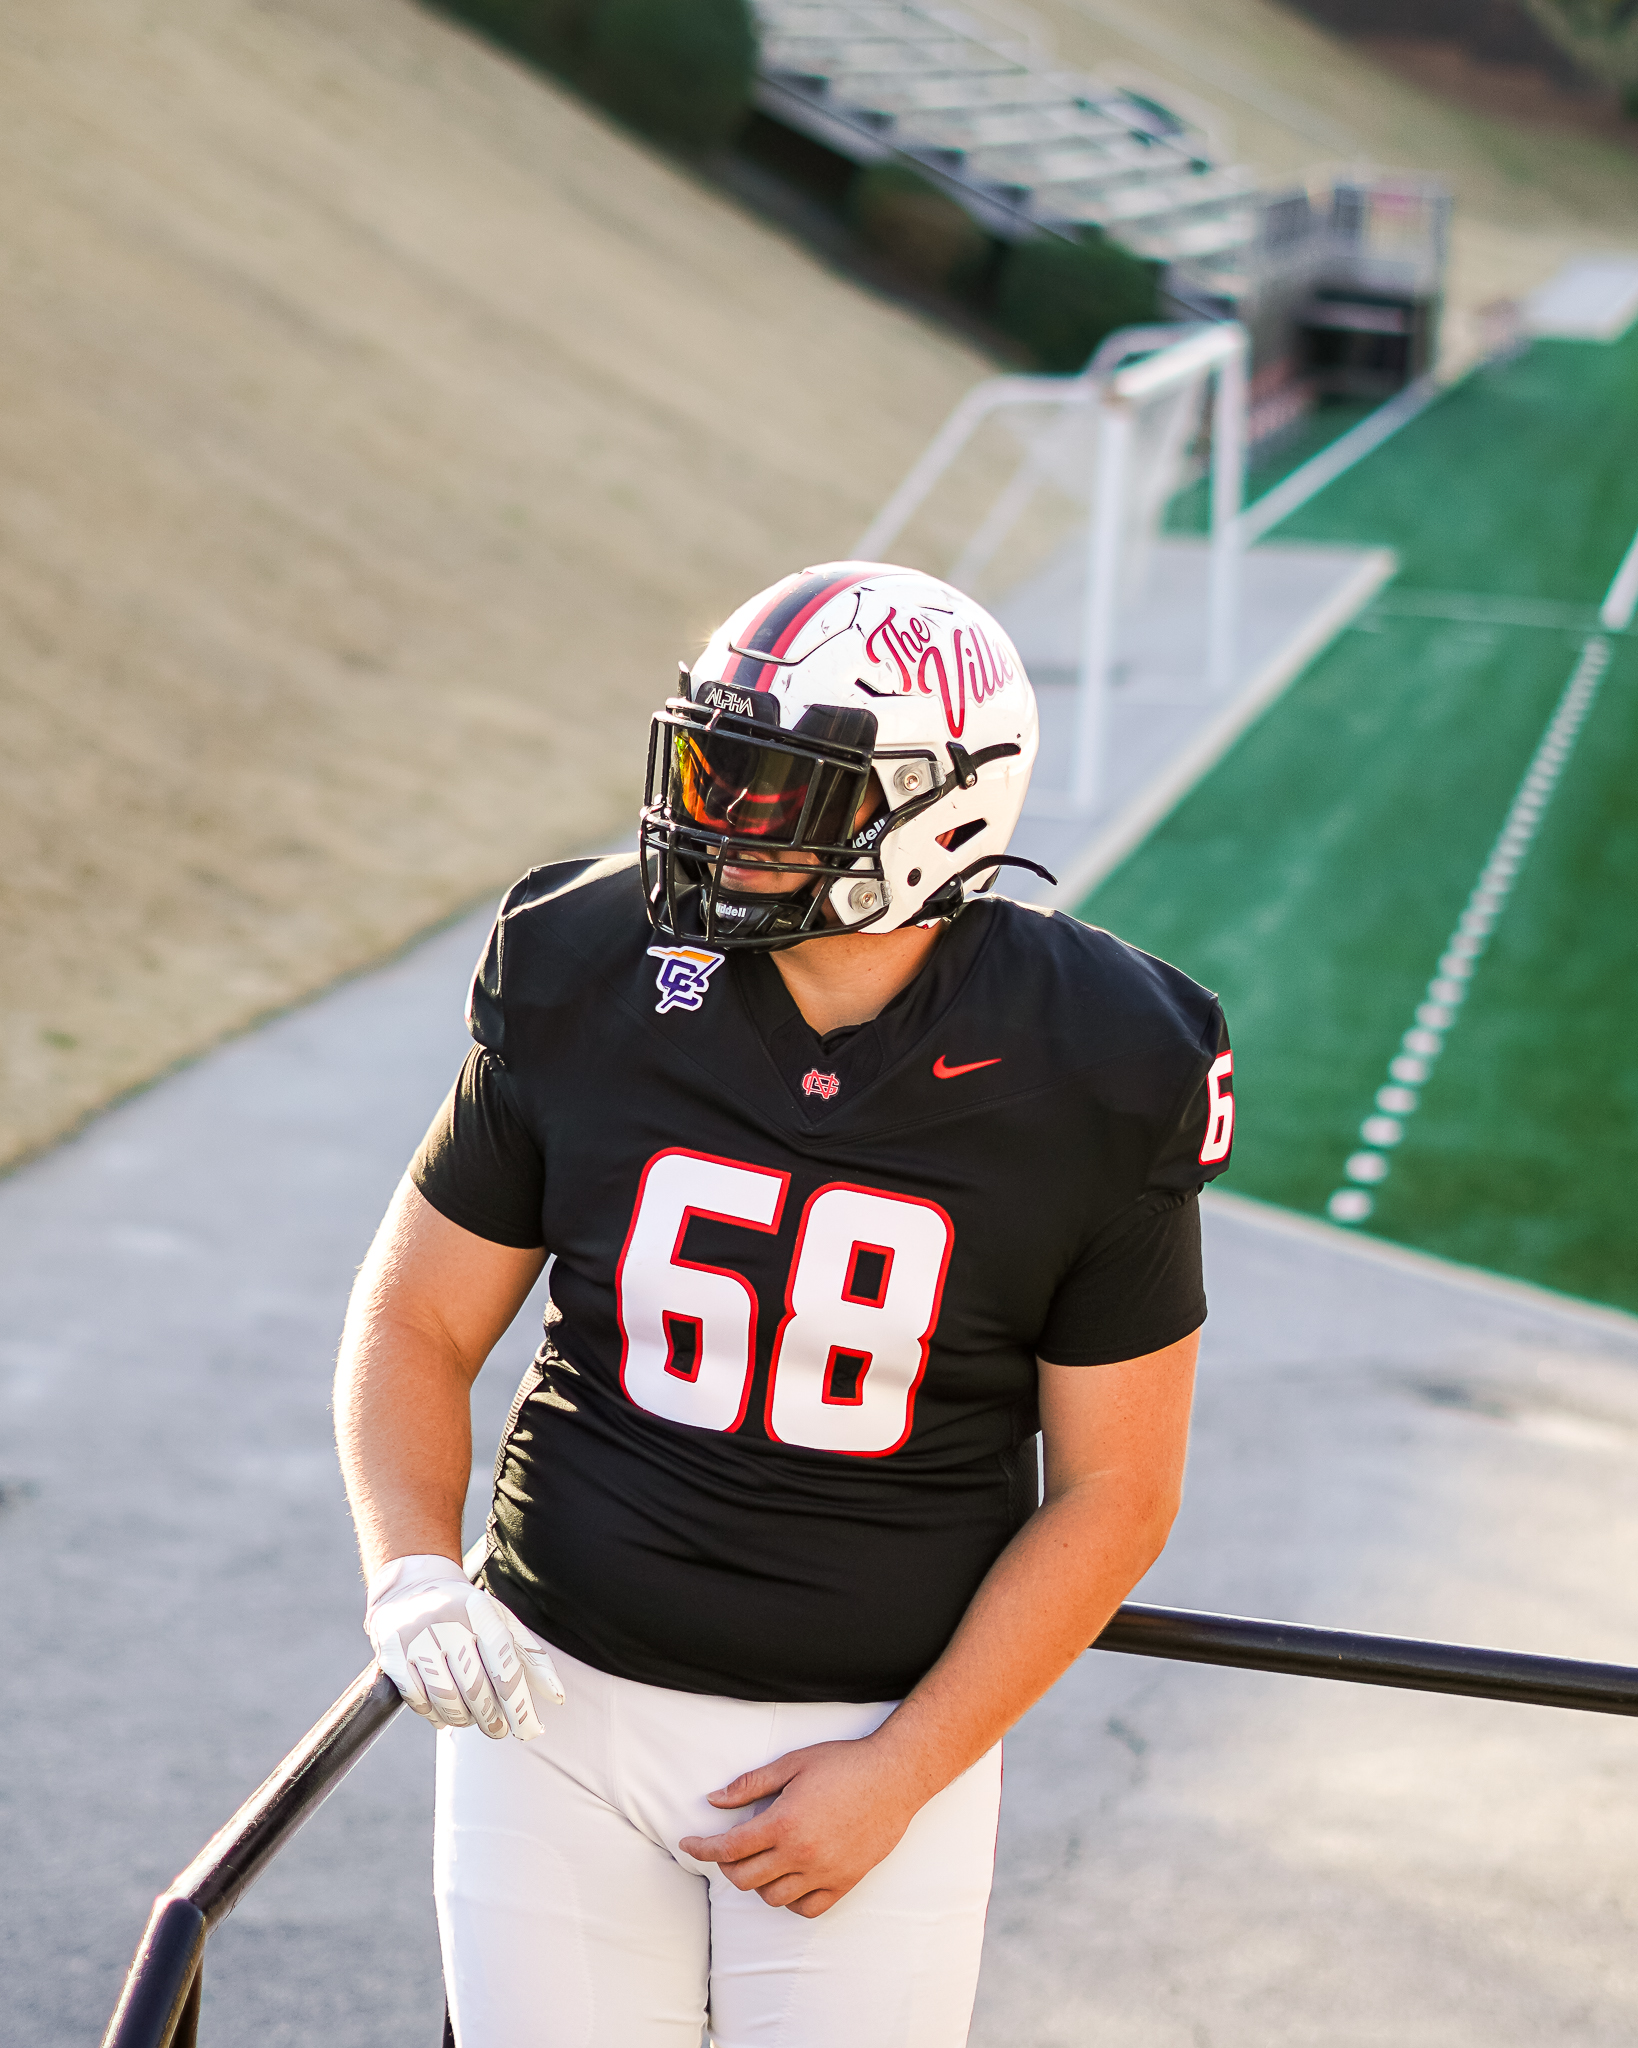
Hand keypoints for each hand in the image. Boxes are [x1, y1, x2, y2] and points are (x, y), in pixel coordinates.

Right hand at [365, 1553, 563, 1739]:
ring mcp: (416, 1637)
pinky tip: (444, 1715)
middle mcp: (447, 1621)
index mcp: (480, 1611)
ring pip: (445, 1698)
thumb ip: (530, 1658)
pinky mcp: (391, 1653)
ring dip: (463, 1719)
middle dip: (492, 1718)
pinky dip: (434, 1715)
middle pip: (475, 1686)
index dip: (518, 1703)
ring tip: (472, 1720)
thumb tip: (556, 1697)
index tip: (530, 1730)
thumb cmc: (466, 1613)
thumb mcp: (501, 1623)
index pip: (504, 1665)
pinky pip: (417, 1699)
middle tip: (499, 1730)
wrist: (410, 1586)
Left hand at [678, 1736, 920, 1916]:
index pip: (728, 1848)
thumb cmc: (844, 1764)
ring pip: (772, 1898)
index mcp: (783, 1823)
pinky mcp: (844, 1883)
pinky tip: (789, 1879)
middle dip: (726, 1865)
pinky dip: (790, 1899)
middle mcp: (800, 1854)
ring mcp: (823, 1873)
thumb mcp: (792, 1764)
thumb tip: (714, 1799)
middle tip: (728, 1848)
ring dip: (757, 1882)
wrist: (895, 1776)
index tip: (688, 1844)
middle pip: (744, 1878)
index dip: (702, 1848)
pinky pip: (806, 1908)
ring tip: (761, 1860)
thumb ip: (750, 1785)